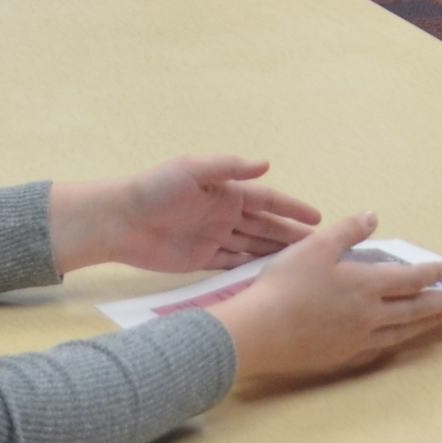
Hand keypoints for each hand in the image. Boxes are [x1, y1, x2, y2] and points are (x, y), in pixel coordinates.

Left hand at [55, 156, 322, 274]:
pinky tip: (270, 279)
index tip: (318, 220)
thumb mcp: (192, 169)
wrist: (120, 220)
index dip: (292, 209)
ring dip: (275, 255)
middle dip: (291, 236)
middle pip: (265, 227)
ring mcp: (214, 238)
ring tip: (302, 267)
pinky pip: (232, 265)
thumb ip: (228, 168)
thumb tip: (266, 163)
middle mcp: (225, 214)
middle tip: (321, 250)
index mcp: (226, 192)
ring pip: (253, 247)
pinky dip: (251, 271)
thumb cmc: (155, 189)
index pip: (268, 200)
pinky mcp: (201, 260)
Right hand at [205, 212, 441, 387]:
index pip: (409, 278)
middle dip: (438, 301)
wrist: (261, 331)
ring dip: (424, 323)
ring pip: (401, 331)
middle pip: (413, 308)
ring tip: (438, 319)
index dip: (431, 273)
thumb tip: (373, 216)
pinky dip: (395, 342)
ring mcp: (357, 339)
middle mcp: (369, 315)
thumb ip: (348, 230)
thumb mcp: (316, 246)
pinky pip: (379, 349)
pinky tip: (396, 341)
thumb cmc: (287, 285)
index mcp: (366, 284)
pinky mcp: (343, 357)